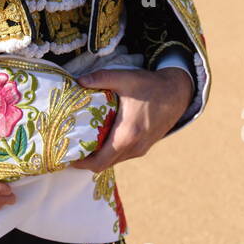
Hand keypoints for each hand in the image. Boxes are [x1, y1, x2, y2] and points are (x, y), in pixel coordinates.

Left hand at [69, 66, 193, 173]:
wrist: (178, 93)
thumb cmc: (150, 86)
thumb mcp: (124, 78)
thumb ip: (100, 78)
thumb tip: (78, 80)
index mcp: (127, 135)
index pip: (99, 162)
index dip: (81, 163)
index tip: (66, 156)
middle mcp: (134, 147)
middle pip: (104, 165)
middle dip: (86, 160)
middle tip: (70, 149)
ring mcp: (141, 149)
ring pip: (114, 160)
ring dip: (98, 156)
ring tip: (82, 143)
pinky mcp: (145, 146)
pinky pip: (123, 155)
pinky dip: (110, 152)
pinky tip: (101, 138)